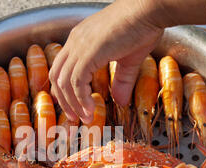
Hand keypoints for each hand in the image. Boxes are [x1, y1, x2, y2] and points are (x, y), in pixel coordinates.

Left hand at [49, 0, 164, 123]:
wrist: (149, 9)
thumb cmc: (142, 26)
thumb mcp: (129, 59)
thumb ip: (121, 81)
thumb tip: (120, 101)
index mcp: (80, 40)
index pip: (61, 68)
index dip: (64, 90)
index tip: (72, 106)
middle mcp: (75, 42)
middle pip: (56, 77)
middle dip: (64, 101)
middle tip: (74, 118)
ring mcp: (79, 46)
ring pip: (64, 82)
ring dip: (72, 104)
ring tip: (84, 118)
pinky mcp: (88, 53)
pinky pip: (77, 81)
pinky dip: (81, 99)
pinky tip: (90, 109)